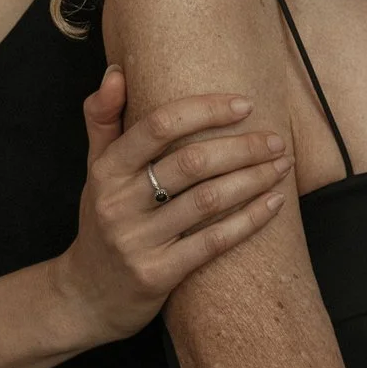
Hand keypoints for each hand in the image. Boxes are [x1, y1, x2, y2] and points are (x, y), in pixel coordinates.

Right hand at [52, 66, 291, 340]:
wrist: (85, 296)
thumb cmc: (101, 220)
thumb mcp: (95, 171)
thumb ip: (104, 120)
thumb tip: (117, 71)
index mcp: (106, 169)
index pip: (157, 125)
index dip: (205, 110)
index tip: (244, 104)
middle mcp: (117, 202)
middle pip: (191, 162)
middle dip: (241, 147)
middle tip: (275, 140)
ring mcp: (137, 241)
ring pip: (207, 201)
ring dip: (253, 179)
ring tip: (281, 166)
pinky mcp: (157, 275)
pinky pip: (212, 243)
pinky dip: (249, 220)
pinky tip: (274, 203)